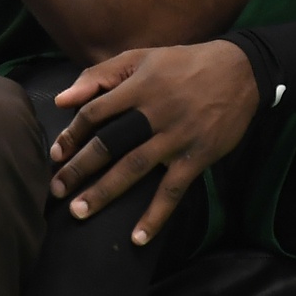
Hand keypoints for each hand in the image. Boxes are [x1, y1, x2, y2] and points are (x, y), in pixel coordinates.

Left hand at [48, 41, 260, 245]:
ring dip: (104, 192)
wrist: (239, 71)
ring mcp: (176, 137)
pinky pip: (173, 191)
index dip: (72, 135)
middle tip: (56, 190)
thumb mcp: (140, 58)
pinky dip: (156, 215)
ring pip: (134, 168)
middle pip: (109, 143)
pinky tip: (138, 237)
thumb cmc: (183, 64)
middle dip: (79, 168)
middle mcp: (154, 113)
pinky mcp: (197, 157)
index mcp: (137, 86)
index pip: (94, 113)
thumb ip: (99, 75)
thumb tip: (61, 100)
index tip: (56, 155)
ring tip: (79, 212)